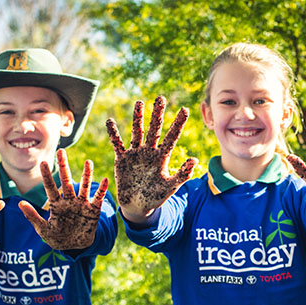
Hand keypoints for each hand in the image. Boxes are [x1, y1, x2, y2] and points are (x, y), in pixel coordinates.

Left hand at [18, 149, 108, 250]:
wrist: (75, 246)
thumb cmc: (57, 238)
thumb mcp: (43, 229)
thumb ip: (32, 217)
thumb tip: (20, 203)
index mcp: (56, 205)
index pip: (50, 187)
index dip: (47, 176)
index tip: (42, 163)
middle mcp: (69, 201)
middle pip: (66, 181)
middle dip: (64, 167)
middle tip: (61, 151)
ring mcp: (82, 204)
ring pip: (84, 186)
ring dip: (87, 174)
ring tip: (88, 162)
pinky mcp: (94, 210)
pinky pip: (98, 198)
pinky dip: (102, 189)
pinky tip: (105, 180)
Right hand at [106, 96, 197, 221]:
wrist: (138, 207)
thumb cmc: (156, 196)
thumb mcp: (171, 186)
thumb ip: (182, 174)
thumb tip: (195, 159)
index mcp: (162, 157)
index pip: (172, 137)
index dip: (178, 124)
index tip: (185, 109)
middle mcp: (149, 151)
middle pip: (154, 129)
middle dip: (157, 114)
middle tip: (161, 98)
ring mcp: (135, 154)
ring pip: (137, 132)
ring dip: (138, 118)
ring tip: (140, 102)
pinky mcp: (122, 159)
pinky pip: (117, 144)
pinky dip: (113, 134)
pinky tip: (110, 121)